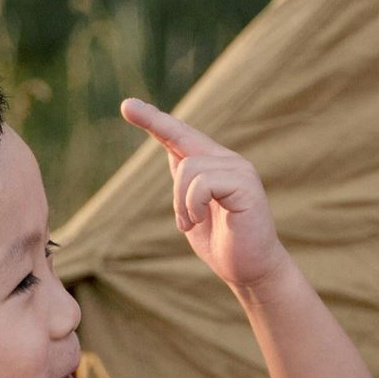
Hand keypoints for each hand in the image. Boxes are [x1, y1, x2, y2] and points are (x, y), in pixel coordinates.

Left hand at [122, 100, 285, 297]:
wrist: (250, 271)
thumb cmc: (222, 243)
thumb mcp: (192, 208)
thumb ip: (185, 182)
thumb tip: (172, 152)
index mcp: (214, 164)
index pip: (180, 134)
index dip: (153, 119)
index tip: (127, 106)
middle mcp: (228, 160)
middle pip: (180, 145)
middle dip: (170, 175)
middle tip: (184, 222)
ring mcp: (239, 170)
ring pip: (188, 167)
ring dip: (182, 203)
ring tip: (193, 224)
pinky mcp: (246, 185)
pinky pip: (203, 183)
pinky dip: (193, 206)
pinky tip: (200, 221)